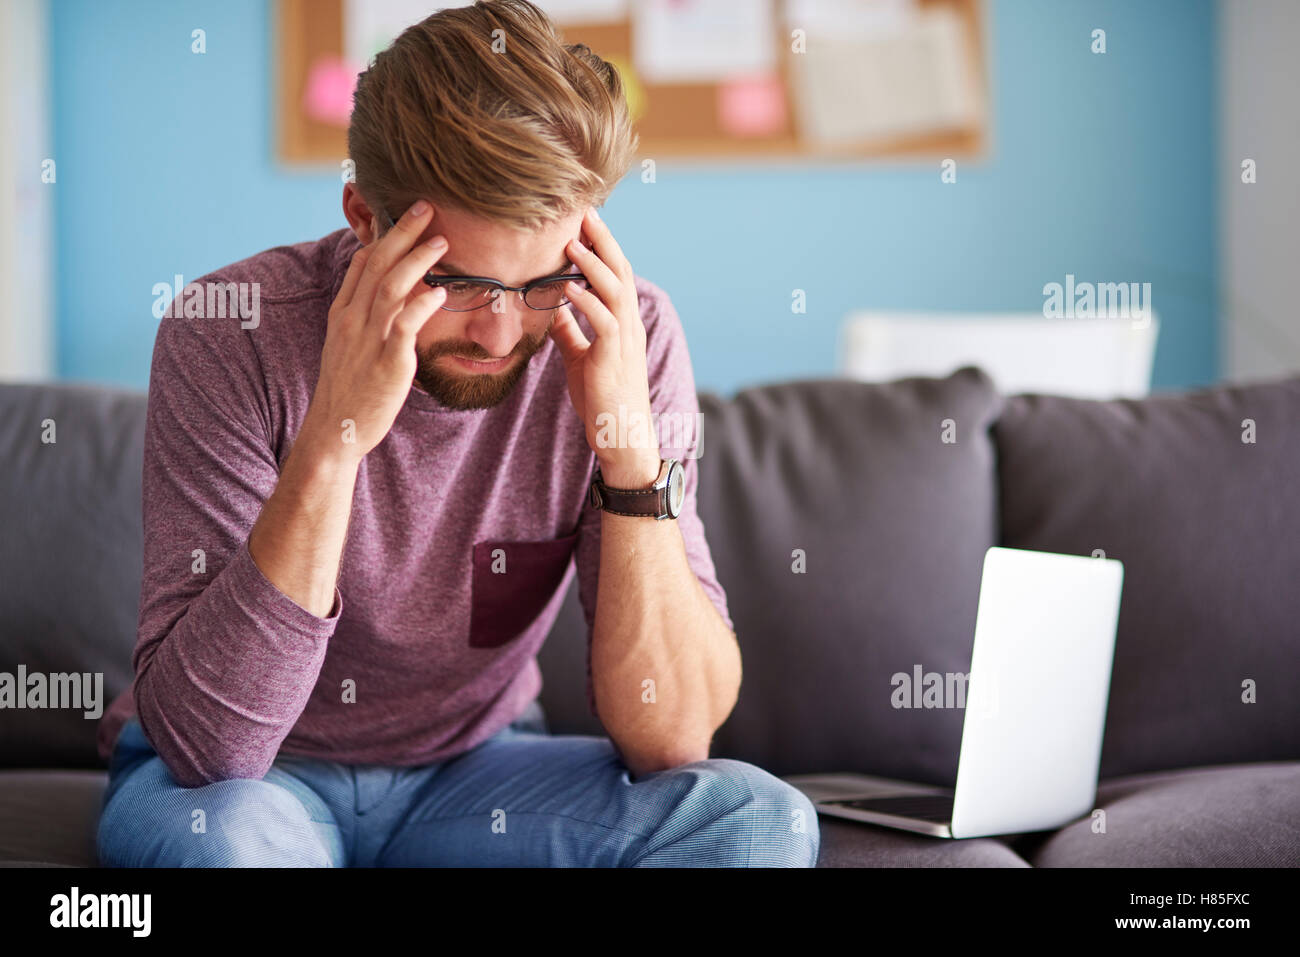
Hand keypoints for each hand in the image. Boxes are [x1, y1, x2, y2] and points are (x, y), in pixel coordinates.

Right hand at [303, 201, 448, 464]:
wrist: (335, 431)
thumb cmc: (349, 388)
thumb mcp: (348, 343)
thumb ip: (361, 310)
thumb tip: (376, 277)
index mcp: (343, 313)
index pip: (362, 263)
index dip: (383, 234)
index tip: (403, 212)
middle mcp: (353, 321)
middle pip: (376, 264)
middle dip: (401, 233)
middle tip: (426, 207)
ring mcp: (369, 341)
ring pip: (391, 287)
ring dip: (417, 260)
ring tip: (441, 241)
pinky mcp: (387, 364)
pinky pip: (404, 326)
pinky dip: (422, 304)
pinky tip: (440, 291)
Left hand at [549, 208, 660, 488]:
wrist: (620, 434)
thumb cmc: (603, 398)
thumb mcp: (582, 358)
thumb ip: (571, 331)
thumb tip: (554, 307)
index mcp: (622, 322)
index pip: (615, 275)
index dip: (602, 246)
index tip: (585, 220)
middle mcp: (629, 325)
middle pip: (620, 272)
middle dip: (603, 241)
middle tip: (585, 212)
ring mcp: (625, 341)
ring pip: (615, 292)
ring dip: (593, 265)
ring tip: (573, 241)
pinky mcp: (614, 359)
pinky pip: (604, 322)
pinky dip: (587, 301)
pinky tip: (568, 287)